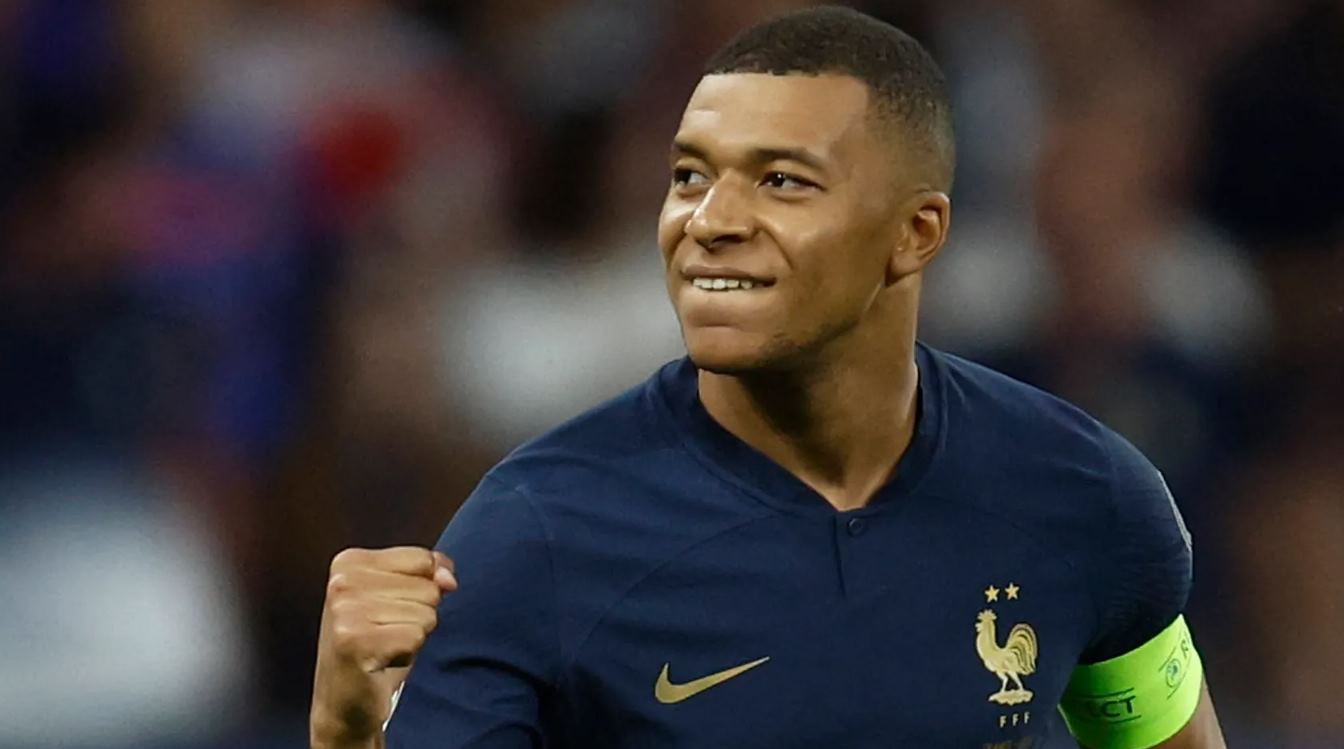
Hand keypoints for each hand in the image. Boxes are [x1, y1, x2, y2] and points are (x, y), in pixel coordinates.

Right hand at [311, 547, 457, 747]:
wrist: (343, 702)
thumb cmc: (376, 646)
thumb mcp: (401, 598)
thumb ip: (429, 574)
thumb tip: (448, 579)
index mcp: (350, 562)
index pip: (424, 559)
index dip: (423, 589)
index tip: (392, 610)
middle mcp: (342, 581)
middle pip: (428, 587)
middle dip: (417, 616)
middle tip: (385, 634)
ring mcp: (345, 610)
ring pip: (426, 613)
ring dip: (412, 637)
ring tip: (383, 647)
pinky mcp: (355, 640)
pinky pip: (416, 636)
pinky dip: (407, 654)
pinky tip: (382, 662)